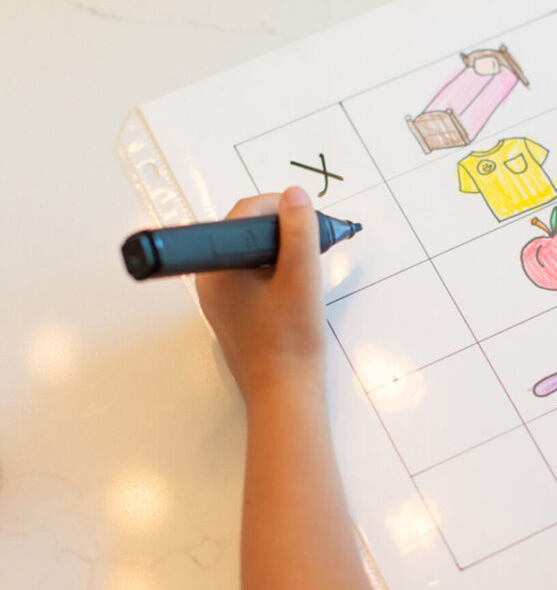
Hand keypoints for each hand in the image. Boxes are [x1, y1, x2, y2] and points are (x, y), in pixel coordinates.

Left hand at [195, 188, 326, 404]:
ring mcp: (221, 296)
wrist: (286, 393)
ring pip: (251, 253)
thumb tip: (294, 196)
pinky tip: (298, 282)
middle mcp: (211, 280)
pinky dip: (276, 269)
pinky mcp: (235, 310)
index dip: (279, 207)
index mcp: (217, 269)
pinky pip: (253, 274)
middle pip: (246, 231)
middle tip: (312, 239)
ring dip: (282, 249)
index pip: (244, 214)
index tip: (307, 217)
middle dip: (282, 228)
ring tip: (308, 261)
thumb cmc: (290, 343)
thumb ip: (299, 232)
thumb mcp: (301, 278)